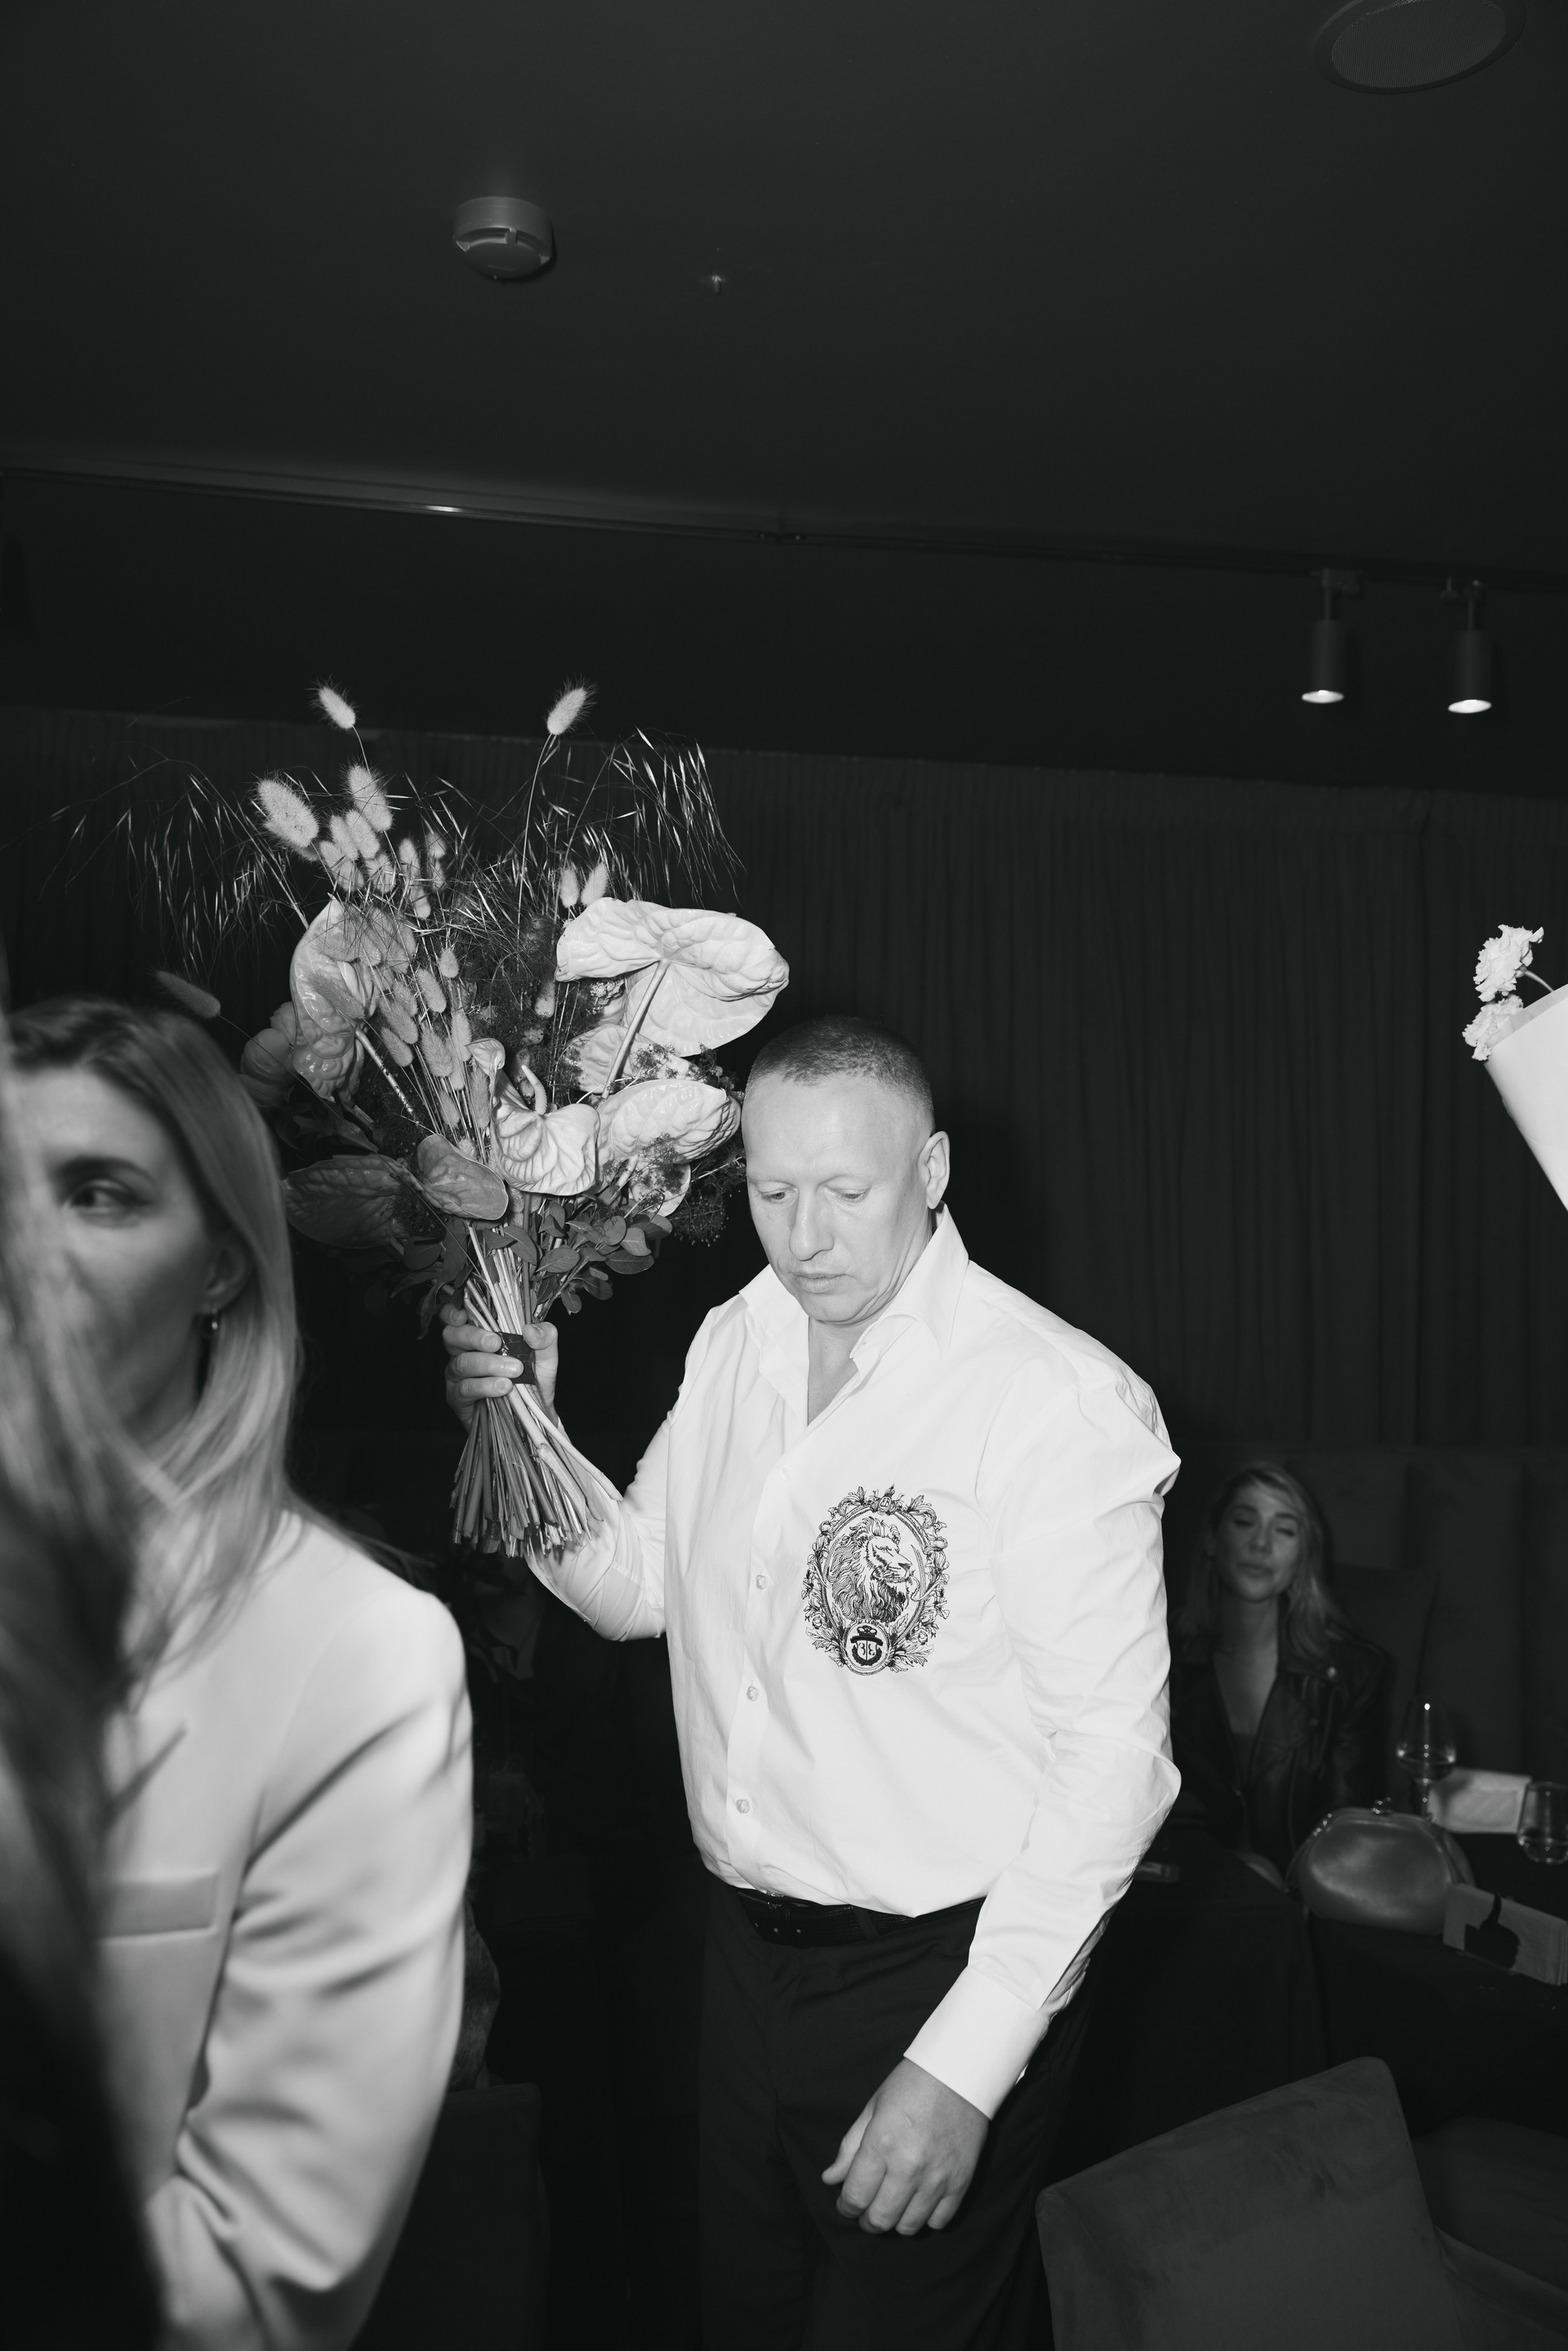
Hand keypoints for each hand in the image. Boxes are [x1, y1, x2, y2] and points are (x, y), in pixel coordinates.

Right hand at [439, 1306, 558, 1426]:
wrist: (535, 1413)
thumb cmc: (534, 1379)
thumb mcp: (546, 1355)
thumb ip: (544, 1337)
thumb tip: (530, 1329)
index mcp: (478, 1334)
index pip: (453, 1317)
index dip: (451, 1312)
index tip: (463, 1315)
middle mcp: (462, 1352)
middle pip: (452, 1336)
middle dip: (473, 1336)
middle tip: (497, 1342)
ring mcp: (457, 1376)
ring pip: (461, 1363)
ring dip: (488, 1364)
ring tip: (514, 1370)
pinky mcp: (458, 1398)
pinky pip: (465, 1389)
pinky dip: (485, 1386)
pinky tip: (503, 1387)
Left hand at [821, 2057, 987, 2235]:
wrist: (959, 2072)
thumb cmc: (911, 2085)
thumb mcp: (873, 2108)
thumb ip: (850, 2147)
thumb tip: (830, 2179)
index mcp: (881, 2144)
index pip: (855, 2197)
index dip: (846, 2207)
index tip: (846, 2204)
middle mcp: (908, 2167)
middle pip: (880, 2219)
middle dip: (867, 2221)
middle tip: (866, 2211)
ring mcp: (937, 2178)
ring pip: (909, 2227)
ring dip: (895, 2222)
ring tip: (893, 2206)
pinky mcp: (961, 2183)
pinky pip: (939, 2222)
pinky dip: (926, 2218)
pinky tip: (920, 2202)